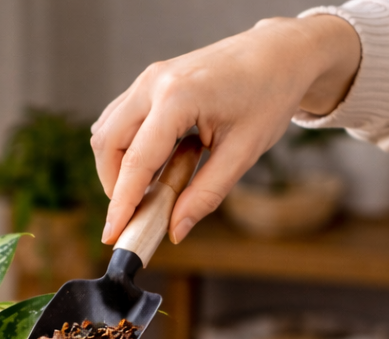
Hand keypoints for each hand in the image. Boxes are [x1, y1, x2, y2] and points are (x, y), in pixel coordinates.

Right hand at [92, 14, 360, 244]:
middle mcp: (155, 83)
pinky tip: (153, 164)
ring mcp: (148, 79)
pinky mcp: (149, 83)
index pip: (137, 161)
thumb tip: (175, 230)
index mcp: (179, 96)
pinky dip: (126, 150)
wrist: (280, 53)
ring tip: (150, 187)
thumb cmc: (269, 94)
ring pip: (108, 133)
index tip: (112, 235)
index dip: (122, 203)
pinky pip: (118, 121)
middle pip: (109, 145)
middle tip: (137, 212)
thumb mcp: (243, 152)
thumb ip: (205, 194)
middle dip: (115, 185)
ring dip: (119, 167)